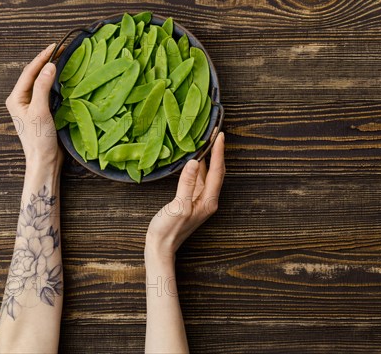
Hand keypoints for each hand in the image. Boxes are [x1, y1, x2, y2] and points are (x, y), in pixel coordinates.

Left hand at [6, 44, 62, 168]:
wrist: (44, 160)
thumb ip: (43, 88)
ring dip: (50, 71)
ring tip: (62, 59)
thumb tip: (49, 66)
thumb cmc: (39, 139)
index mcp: (16, 98)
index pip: (29, 72)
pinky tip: (63, 78)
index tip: (55, 46)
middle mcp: (21, 100)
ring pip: (40, 82)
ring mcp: (31, 106)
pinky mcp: (41, 112)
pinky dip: (55, 82)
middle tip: (61, 49)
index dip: (42, 57)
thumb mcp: (40, 111)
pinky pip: (47, 92)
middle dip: (46, 61)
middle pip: (34, 75)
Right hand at [146, 132, 225, 261]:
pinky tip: (192, 158)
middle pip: (216, 172)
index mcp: (209, 201)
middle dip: (216, 153)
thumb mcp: (178, 206)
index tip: (219, 136)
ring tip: (205, 141)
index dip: (219, 153)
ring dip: (207, 158)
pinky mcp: (190, 200)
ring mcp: (199, 199)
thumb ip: (186, 184)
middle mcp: (208, 199)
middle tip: (214, 133)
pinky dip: (197, 167)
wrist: (161, 246)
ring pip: (207, 174)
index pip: (218, 172)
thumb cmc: (169, 230)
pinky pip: (197, 179)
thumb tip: (192, 162)